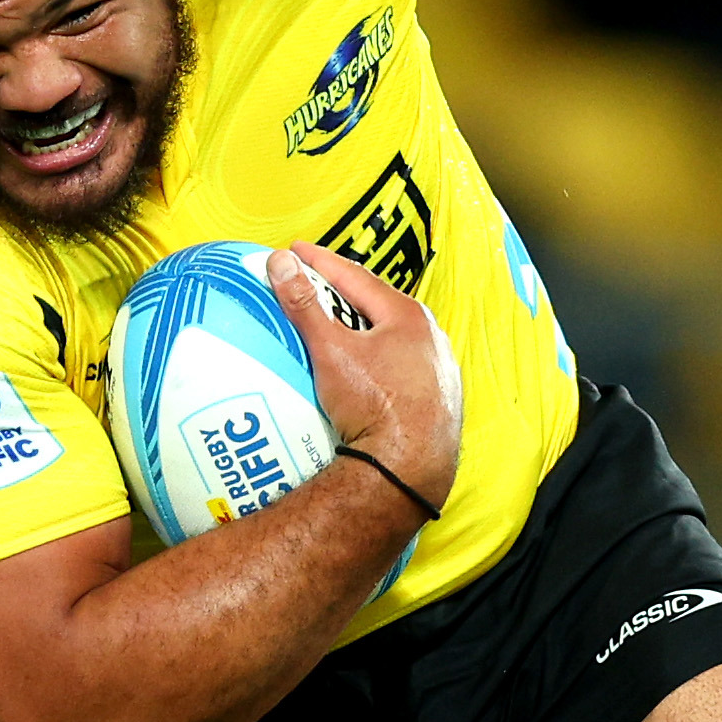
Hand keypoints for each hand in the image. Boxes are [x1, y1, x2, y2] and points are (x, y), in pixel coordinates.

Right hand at [271, 241, 462, 516]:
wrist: (408, 470)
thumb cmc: (374, 406)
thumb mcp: (331, 351)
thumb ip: (305, 306)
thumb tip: (281, 263)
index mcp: (408, 316)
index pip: (357, 277)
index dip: (323, 262)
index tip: (296, 251)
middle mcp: (431, 337)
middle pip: (381, 305)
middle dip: (348, 293)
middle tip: (316, 283)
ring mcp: (440, 371)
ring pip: (397, 338)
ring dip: (367, 327)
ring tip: (339, 325)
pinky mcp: (440, 402)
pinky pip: (405, 369)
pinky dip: (382, 361)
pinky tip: (367, 372)